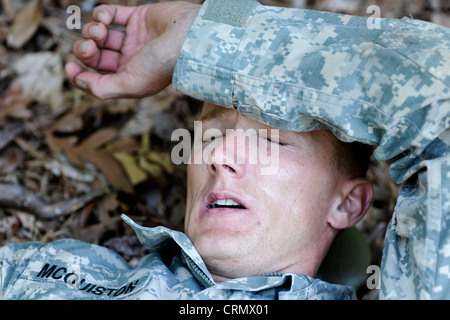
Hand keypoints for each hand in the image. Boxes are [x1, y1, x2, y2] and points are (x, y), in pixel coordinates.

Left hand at [65, 2, 199, 99]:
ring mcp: (133, 38)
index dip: (79, 75)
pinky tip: (105, 19)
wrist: (189, 37)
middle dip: (85, 50)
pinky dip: (102, 14)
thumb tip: (80, 82)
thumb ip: (103, 88)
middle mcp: (130, 60)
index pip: (96, 79)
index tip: (70, 67)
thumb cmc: (163, 64)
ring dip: (92, 31)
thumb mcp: (131, 84)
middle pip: (95, 56)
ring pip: (99, 34)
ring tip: (100, 31)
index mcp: (129, 79)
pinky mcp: (136, 18)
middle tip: (89, 47)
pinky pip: (110, 14)